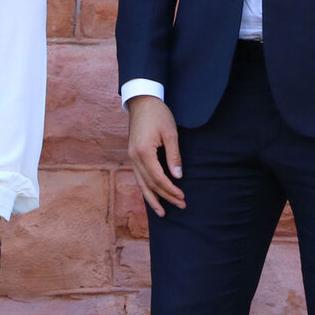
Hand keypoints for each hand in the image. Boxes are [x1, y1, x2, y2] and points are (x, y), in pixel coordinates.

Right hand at [127, 95, 184, 214]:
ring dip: (152, 198)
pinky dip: (146, 188)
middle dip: (165, 197)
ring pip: (141, 183)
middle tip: (180, 205)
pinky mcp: (133, 155)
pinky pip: (138, 176)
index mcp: (143, 151)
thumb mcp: (170, 133)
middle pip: (150, 183)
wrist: (142, 101)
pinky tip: (152, 196)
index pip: (158, 178)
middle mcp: (134, 157)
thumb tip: (177, 176)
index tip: (182, 197)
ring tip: (161, 212)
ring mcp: (131, 156)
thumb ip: (174, 156)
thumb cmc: (158, 114)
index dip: (170, 189)